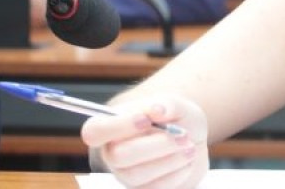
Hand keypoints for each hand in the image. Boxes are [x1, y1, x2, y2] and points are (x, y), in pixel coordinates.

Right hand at [81, 94, 208, 188]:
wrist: (189, 138)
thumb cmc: (174, 117)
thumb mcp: (176, 104)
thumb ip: (167, 103)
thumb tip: (156, 109)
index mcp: (109, 126)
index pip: (95, 131)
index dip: (118, 126)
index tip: (146, 119)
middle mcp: (111, 153)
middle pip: (120, 156)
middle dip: (156, 145)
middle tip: (184, 136)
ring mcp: (125, 175)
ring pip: (139, 175)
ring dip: (170, 160)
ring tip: (190, 146)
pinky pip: (156, 187)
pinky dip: (178, 172)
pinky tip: (187, 159)